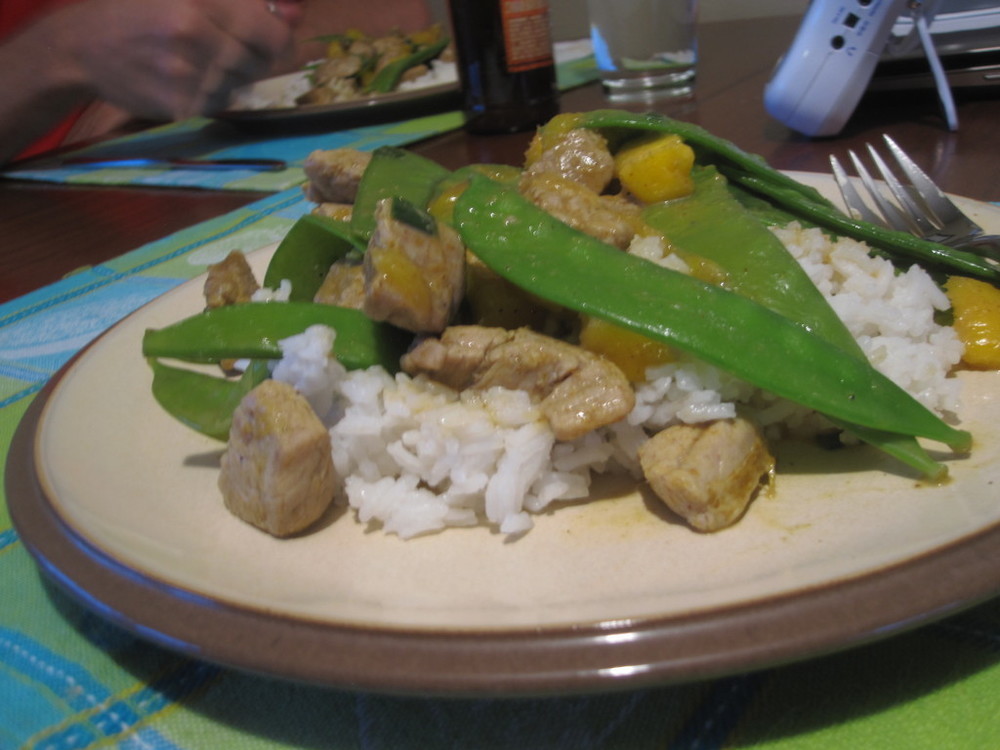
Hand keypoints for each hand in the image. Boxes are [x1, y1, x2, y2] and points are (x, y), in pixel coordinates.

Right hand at [54, 0, 294, 118]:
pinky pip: (217, 104)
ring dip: (226, 76)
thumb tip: (294, 16)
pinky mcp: (180, 104)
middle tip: (220, 48)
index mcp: (198, 2)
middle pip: (257, 62)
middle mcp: (195, 34)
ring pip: (238, 84)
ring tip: (193, 60)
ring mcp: (187, 73)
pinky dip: (209, 94)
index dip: (278, 39)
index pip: (270, 33)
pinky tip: (182, 79)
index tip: (271, 40)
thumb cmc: (138, 11)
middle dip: (250, 58)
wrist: (83, 47)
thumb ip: (243, 3)